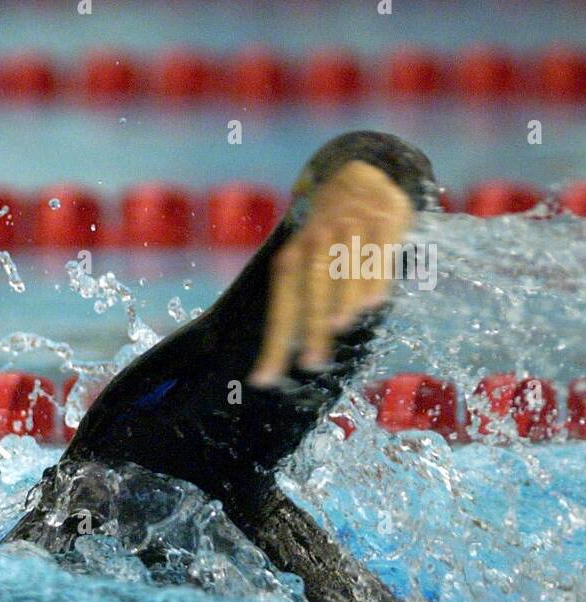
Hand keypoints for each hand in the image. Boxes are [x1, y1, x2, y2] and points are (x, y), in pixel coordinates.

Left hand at [248, 159, 413, 386]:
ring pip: (344, 268)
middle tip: (311, 362)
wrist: (360, 174)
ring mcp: (351, 228)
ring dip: (341, 298)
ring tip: (338, 327)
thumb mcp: (307, 260)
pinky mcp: (384, 219)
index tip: (264, 379)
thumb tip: (283, 356)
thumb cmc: (330, 236)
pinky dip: (375, 276)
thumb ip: (299, 302)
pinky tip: (375, 301)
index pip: (282, 306)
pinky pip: (379, 250)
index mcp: (293, 258)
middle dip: (310, 325)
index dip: (273, 343)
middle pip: (312, 289)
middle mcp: (317, 243)